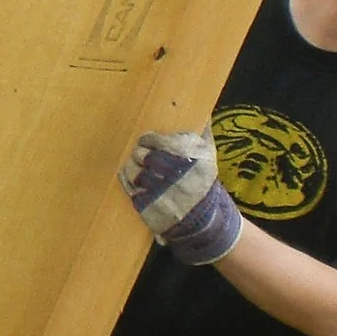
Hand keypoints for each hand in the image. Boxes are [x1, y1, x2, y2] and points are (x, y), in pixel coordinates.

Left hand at [117, 129, 241, 265]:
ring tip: (139, 165)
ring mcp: (156, 191)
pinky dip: (127, 178)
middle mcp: (169, 174)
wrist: (202, 220)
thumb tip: (202, 114)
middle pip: (140, 154)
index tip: (148, 139)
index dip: (149, 139)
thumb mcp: (209, 158)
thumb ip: (203, 134)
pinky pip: (127, 185)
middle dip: (140, 151)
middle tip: (142, 152)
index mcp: (185, 159)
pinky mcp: (145, 205)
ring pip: (131, 168)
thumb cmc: (204, 183)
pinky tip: (133, 177)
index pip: (155, 140)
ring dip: (132, 164)